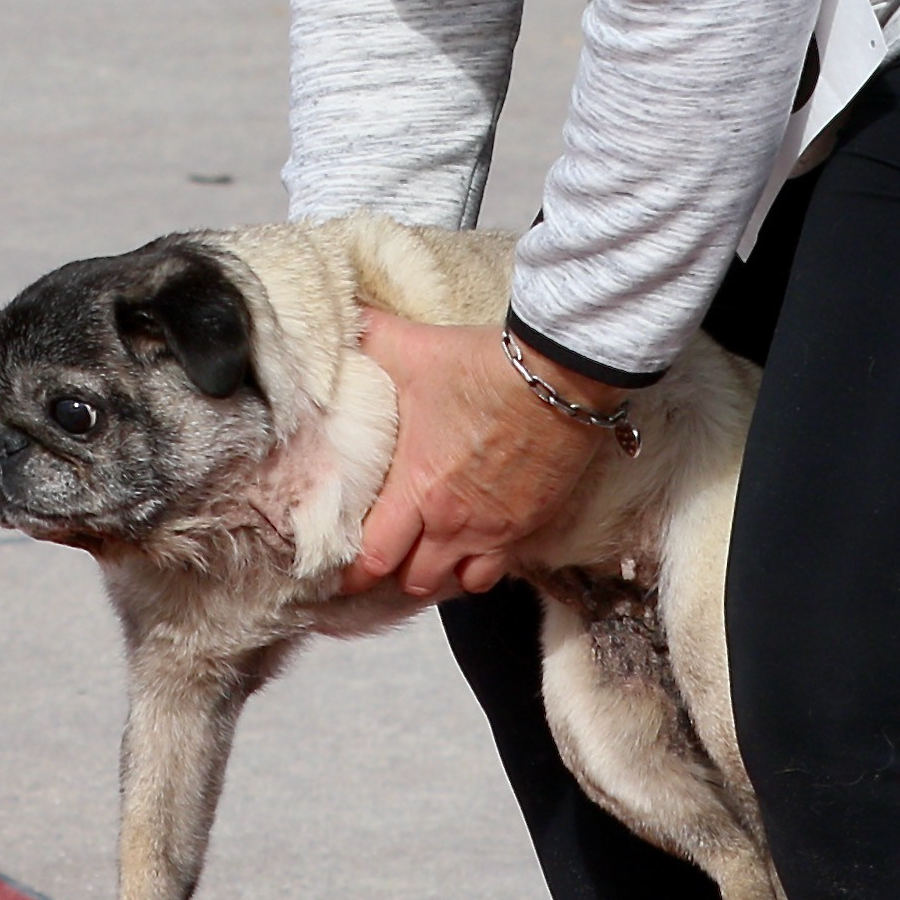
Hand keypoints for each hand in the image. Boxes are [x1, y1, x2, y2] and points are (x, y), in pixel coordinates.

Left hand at [342, 310, 614, 605]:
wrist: (561, 377)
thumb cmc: (483, 367)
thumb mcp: (413, 349)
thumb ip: (369, 339)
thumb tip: (338, 316)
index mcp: (416, 488)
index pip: (373, 559)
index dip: (352, 573)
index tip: (339, 572)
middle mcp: (453, 521)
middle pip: (415, 581)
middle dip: (395, 575)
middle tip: (384, 559)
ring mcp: (495, 529)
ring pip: (459, 583)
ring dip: (441, 574)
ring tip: (429, 555)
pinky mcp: (530, 526)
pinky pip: (500, 569)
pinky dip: (482, 566)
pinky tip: (474, 546)